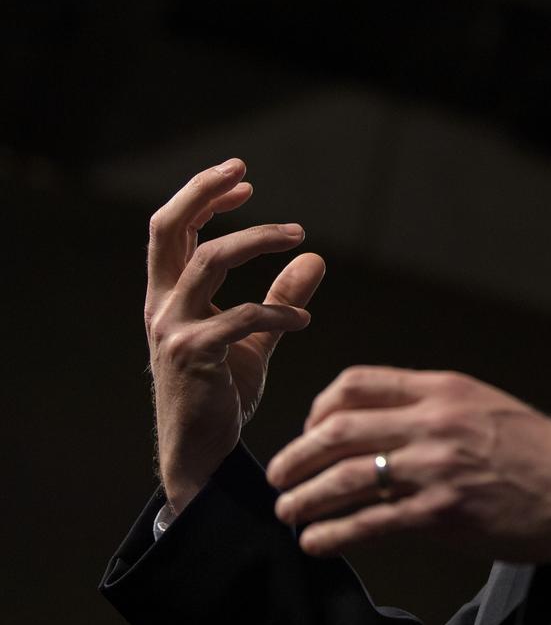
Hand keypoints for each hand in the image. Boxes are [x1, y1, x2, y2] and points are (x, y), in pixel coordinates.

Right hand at [146, 158, 324, 513]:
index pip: (174, 230)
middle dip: (201, 192)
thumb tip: (314, 257)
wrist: (202, 453)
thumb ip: (281, 297)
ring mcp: (171, 329)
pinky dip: (277, 313)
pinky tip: (302, 323)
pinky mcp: (191, 356)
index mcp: (170, 296)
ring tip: (298, 237)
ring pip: (208, 261)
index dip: (203, 197)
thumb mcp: (255, 337)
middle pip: (168, 228)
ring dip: (257, 240)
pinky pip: (239, 317)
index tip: (245, 181)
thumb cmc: (222, 392)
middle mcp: (162, 306)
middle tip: (243, 172)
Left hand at [265, 367, 550, 561]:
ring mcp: (435, 468)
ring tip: (288, 511)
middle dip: (296, 454)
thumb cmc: (538, 451)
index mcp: (443, 389)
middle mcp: (434, 422)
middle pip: (338, 429)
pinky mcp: (439, 513)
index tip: (310, 429)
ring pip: (344, 478)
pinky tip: (316, 542)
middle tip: (280, 474)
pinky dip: (332, 534)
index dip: (320, 407)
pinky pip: (368, 522)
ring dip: (304, 497)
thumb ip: (435, 407)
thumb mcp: (486, 406)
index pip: (358, 383)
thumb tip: (383, 423)